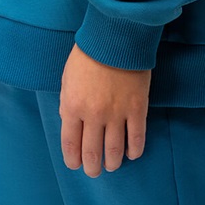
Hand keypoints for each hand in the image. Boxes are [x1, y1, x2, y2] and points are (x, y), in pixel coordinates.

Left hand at [59, 43, 150, 177]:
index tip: (76, 164)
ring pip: (114, 152)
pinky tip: (132, 153)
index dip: (73, 160)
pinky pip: (137, 139)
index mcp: (72, 106)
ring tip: (112, 164)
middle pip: (92, 154)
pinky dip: (134, 151)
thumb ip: (68, 104)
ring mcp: (117, 113)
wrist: (116, 35)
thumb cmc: (89, 53)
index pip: (70, 145)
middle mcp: (93, 114)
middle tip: (94, 169)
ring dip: (112, 163)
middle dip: (92, 167)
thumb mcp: (67, 78)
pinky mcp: (137, 108)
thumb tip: (72, 125)